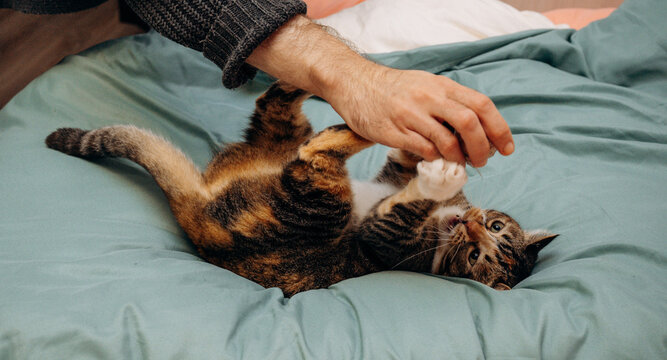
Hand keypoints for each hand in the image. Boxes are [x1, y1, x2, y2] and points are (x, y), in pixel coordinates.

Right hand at [323, 65, 513, 165]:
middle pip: (469, 123)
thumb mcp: (427, 84)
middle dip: (482, 148)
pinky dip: (435, 159)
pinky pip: (423, 150)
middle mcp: (429, 98)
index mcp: (441, 85)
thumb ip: (451, 102)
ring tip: (458, 164)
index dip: (499, 128)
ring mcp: (410, 115)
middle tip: (482, 161)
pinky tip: (435, 159)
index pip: (481, 105)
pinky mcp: (393, 132)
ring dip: (459, 158)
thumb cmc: (394, 88)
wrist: (355, 83)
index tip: (506, 148)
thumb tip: (478, 130)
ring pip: (447, 141)